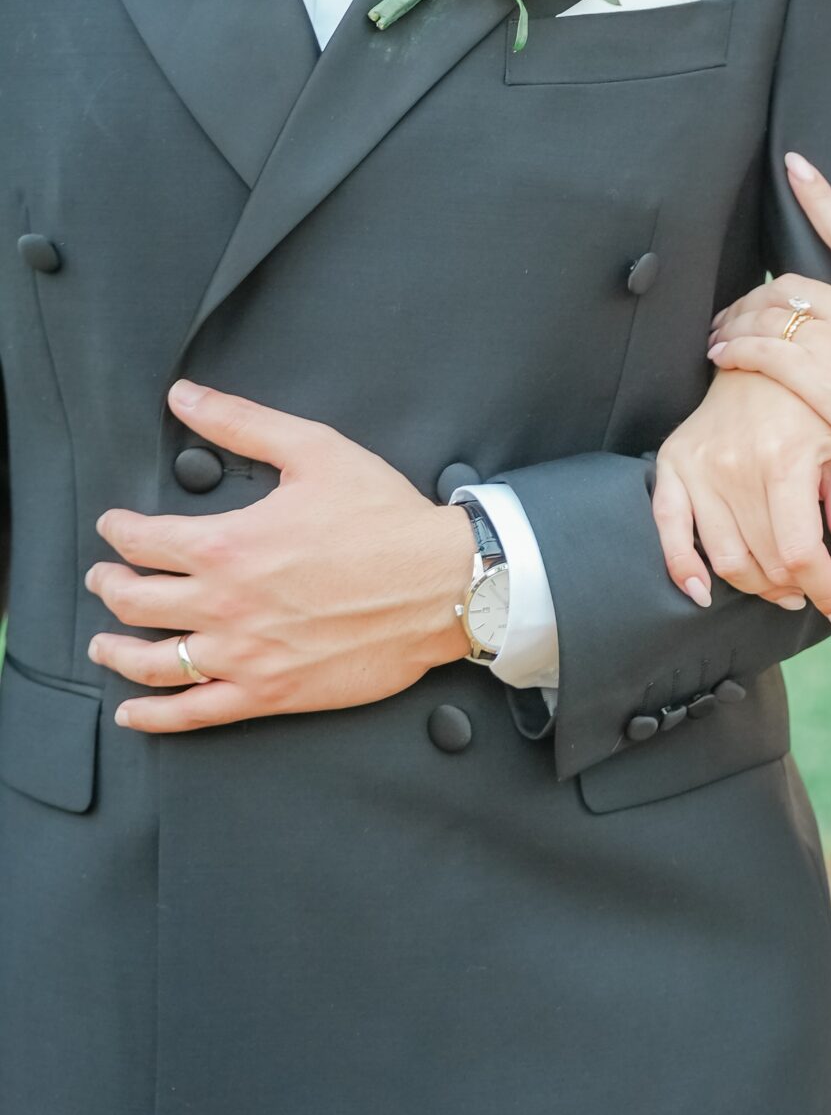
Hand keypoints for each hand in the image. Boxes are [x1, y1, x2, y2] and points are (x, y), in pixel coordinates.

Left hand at [85, 381, 469, 732]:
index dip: (118, 531)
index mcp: (228, 544)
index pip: (143, 541)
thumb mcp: (314, 450)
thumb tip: (185, 397)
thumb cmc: (385, 518)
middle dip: (109, 584)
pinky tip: (134, 711)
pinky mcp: (271, 692)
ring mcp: (245, 655)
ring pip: (153, 662)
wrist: (443, 583)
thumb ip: (242, 423)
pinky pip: (194, 714)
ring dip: (115, 650)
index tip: (114, 526)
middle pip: (135, 601)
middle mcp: (225, 604)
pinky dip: (153, 716)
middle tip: (105, 576)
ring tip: (103, 642)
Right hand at [652, 368, 830, 627]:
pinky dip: (683, 567)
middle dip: (798, 589)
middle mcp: (736, 463)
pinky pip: (668, 527)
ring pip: (724, 556)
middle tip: (817, 593)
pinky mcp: (674, 460)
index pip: (800, 552)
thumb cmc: (817, 401)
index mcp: (785, 458)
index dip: (826, 591)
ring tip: (783, 588)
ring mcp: (700, 464)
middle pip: (765, 560)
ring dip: (756, 586)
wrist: (768, 350)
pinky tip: (703, 593)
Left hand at [707, 153, 830, 514]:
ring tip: (718, 337)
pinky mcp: (819, 377)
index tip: (795, 166)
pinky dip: (734, 348)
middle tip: (732, 313)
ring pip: (768, 313)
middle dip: (753, 295)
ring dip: (735, 322)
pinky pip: (760, 350)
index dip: (820, 197)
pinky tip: (720, 356)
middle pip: (790, 281)